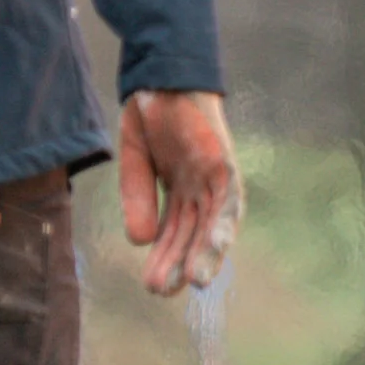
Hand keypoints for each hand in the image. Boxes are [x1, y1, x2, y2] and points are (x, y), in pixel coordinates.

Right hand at [117, 89, 239, 297]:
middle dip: (180, 261)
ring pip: (214, 222)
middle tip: (162, 291)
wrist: (163, 73)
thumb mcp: (135, 161)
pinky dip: (223, 222)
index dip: (166, 257)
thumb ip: (138, 198)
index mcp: (181, 190)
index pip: (175, 231)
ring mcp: (216, 176)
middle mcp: (202, 188)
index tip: (154, 284)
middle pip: (193, 232)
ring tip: (195, 281)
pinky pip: (229, 197)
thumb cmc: (153, 114)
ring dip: (206, 252)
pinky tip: (215, 244)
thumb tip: (139, 241)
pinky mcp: (226, 162)